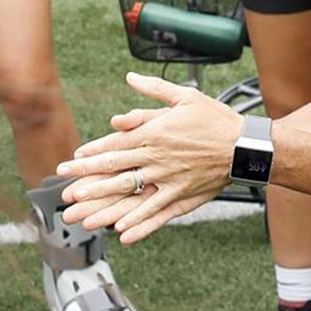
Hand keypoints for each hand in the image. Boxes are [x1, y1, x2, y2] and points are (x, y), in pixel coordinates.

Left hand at [54, 72, 242, 243]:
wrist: (244, 145)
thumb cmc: (214, 119)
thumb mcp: (184, 96)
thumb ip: (153, 90)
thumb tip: (129, 78)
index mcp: (154, 132)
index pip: (115, 145)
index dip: (91, 154)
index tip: (72, 161)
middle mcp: (157, 157)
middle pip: (115, 170)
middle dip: (87, 181)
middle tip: (65, 192)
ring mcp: (168, 178)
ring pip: (130, 193)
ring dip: (105, 205)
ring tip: (83, 216)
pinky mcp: (182, 194)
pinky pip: (157, 212)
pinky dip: (139, 223)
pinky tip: (122, 233)